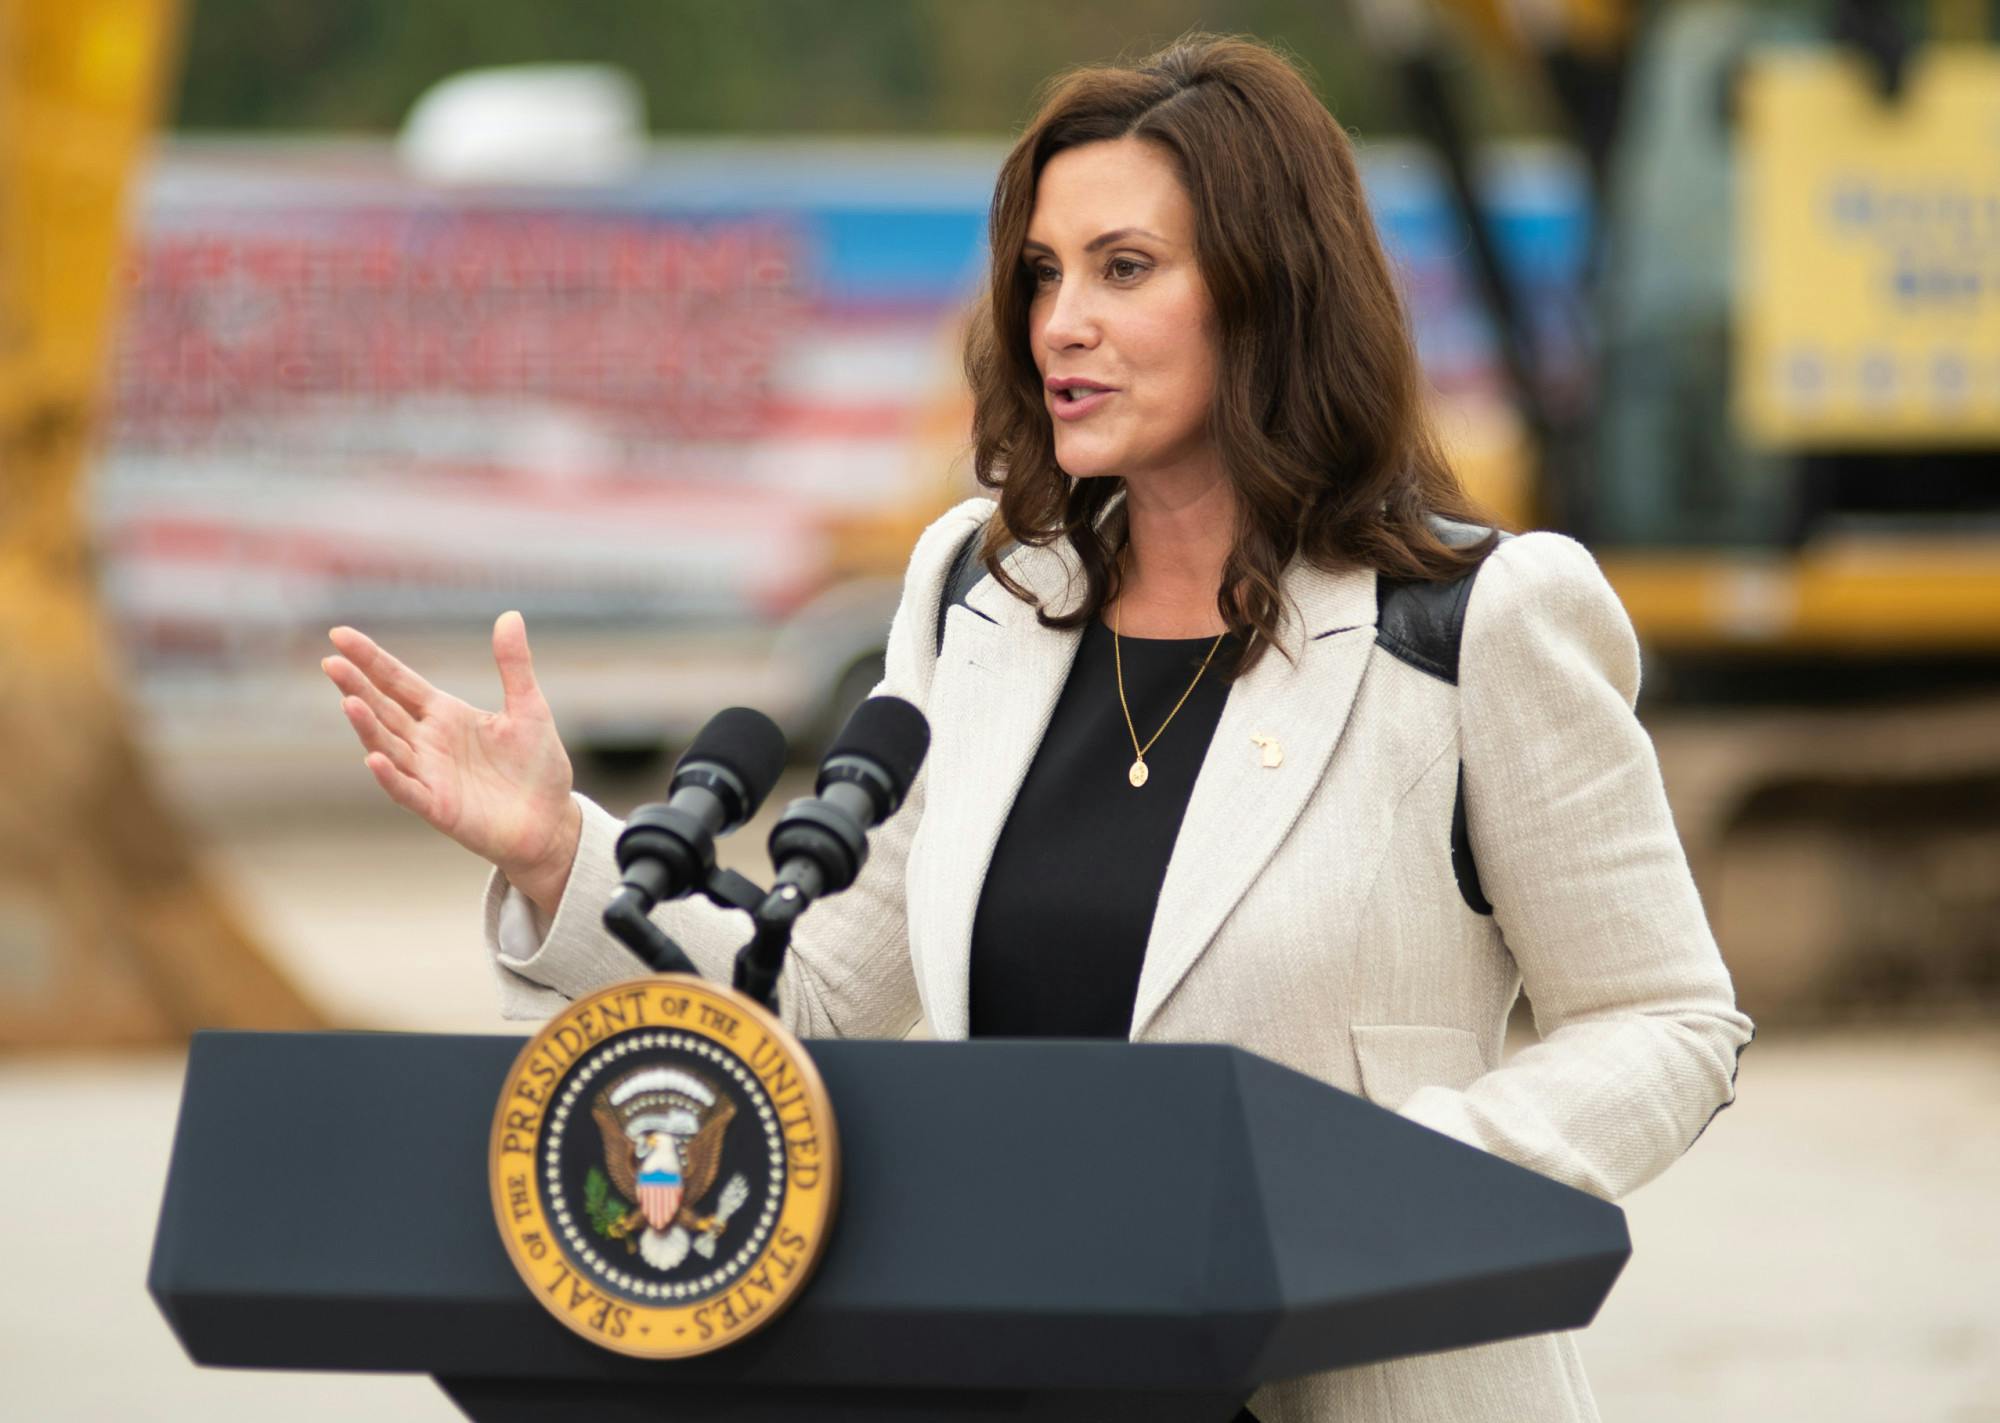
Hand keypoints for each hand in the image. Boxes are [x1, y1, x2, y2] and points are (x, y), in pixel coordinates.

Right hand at [322, 612, 580, 914]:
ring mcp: (429, 775)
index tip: (339, 634)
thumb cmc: (536, 766)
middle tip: (330, 662)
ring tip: (348, 702)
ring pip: (389, 746)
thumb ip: (515, 665)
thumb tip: (511, 614)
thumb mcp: (529, 708)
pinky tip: (375, 758)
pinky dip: (391, 776)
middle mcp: (428, 742)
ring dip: (368, 727)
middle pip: (384, 709)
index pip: (398, 681)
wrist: (551, 821)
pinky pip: (408, 791)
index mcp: (445, 714)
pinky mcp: (439, 808)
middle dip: (357, 686)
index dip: (370, 659)